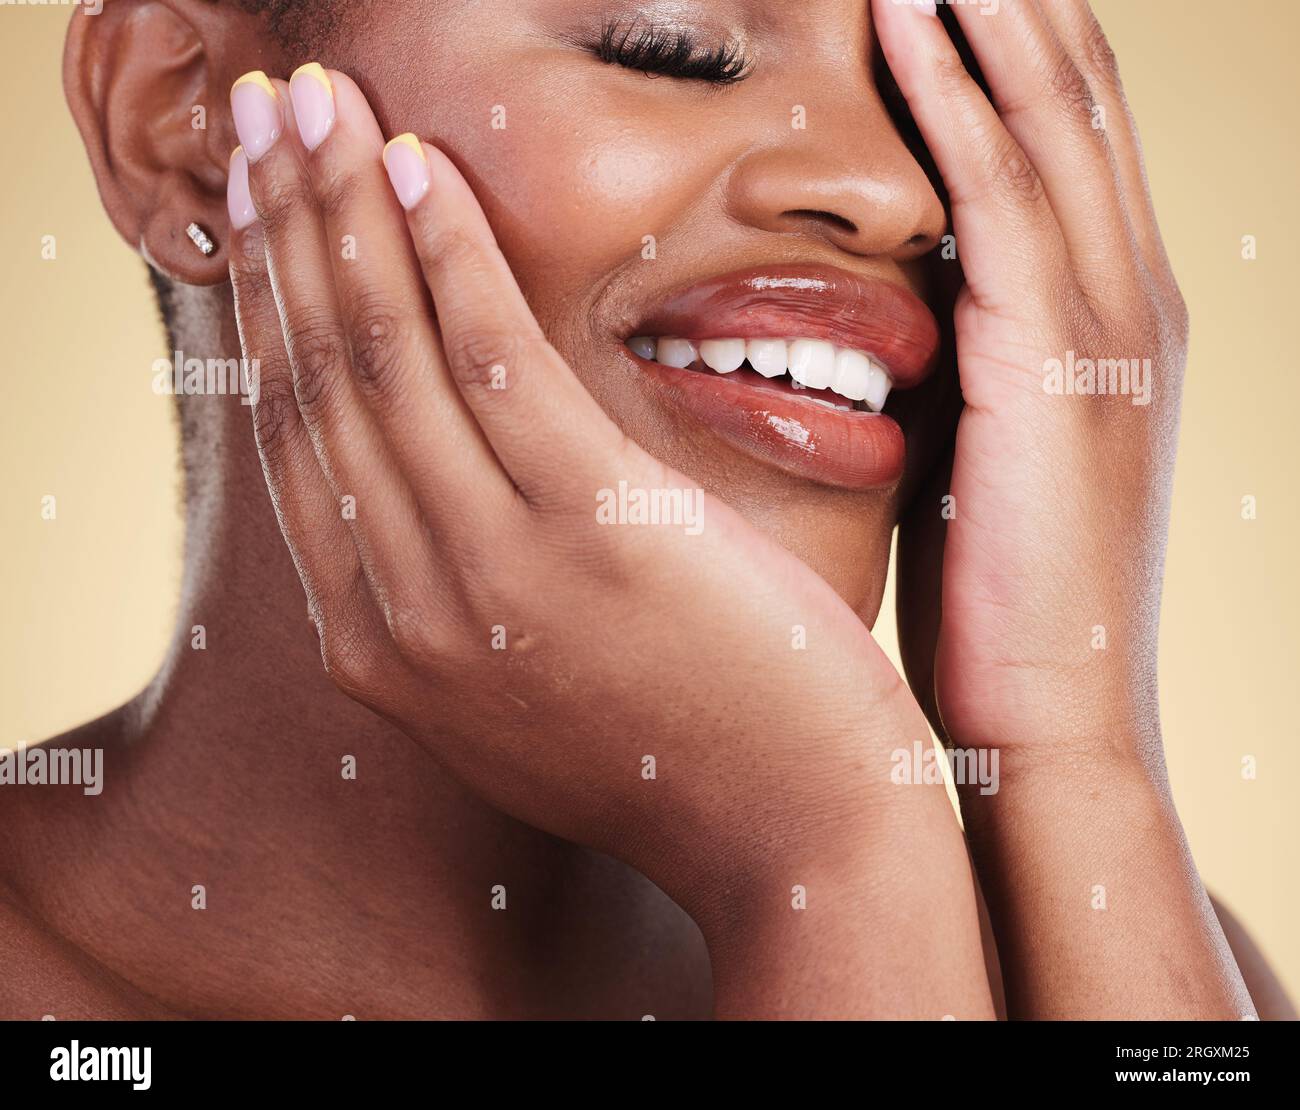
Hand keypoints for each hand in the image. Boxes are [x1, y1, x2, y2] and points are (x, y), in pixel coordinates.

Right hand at [221, 67, 985, 1007]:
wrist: (790, 830)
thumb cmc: (673, 746)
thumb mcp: (525, 678)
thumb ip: (458, 591)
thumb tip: (436, 478)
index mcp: (383, 645)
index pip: (300, 445)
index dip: (274, 314)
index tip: (269, 216)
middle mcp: (403, 609)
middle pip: (316, 382)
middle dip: (284, 232)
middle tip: (266, 116)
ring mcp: (485, 572)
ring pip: (379, 355)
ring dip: (339, 211)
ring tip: (316, 106)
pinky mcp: (585, 530)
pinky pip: (488, 359)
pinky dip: (445, 253)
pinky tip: (419, 167)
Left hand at [875, 3, 1252, 1018]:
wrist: (1051, 721)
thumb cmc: (1000, 607)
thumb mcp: (985, 462)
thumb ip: (959, 373)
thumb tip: (891, 321)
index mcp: (1113, 327)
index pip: (1071, 149)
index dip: (1023, 49)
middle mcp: (1131, 301)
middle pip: (1078, 104)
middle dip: (1020, 0)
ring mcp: (1107, 324)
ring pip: (1052, 121)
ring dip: (993, 12)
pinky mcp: (1054, 359)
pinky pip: (1003, 191)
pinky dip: (962, 96)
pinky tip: (919, 17)